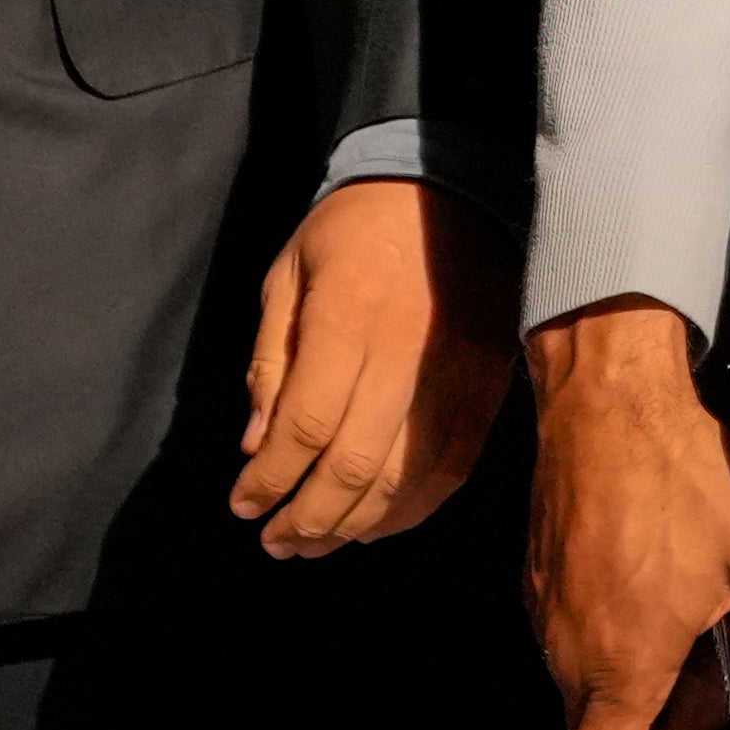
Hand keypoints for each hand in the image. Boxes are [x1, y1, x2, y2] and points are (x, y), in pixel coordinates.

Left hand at [234, 177, 520, 556]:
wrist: (454, 187)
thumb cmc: (355, 227)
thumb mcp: (290, 272)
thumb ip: (271, 360)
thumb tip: (256, 447)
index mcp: (347, 316)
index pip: (306, 426)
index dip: (271, 480)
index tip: (242, 507)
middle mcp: (405, 353)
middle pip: (353, 467)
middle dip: (307, 518)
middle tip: (275, 542)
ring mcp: (455, 375)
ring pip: (403, 482)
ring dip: (354, 526)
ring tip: (314, 543)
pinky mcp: (487, 388)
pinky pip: (449, 470)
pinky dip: (410, 511)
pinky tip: (374, 526)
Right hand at [525, 297, 729, 729]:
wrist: (606, 389)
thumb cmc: (674, 466)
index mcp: (623, 661)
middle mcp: (570, 644)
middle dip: (648, 728)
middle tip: (700, 689)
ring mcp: (546, 604)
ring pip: (581, 675)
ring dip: (630, 669)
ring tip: (685, 622)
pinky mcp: (539, 565)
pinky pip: (569, 624)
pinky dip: (608, 623)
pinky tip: (654, 576)